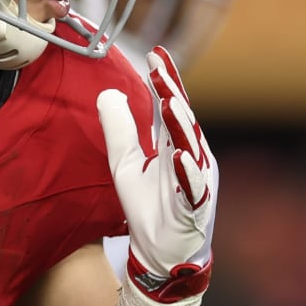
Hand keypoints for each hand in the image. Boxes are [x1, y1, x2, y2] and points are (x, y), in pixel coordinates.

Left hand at [96, 46, 215, 301]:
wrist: (160, 252)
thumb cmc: (148, 206)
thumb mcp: (125, 163)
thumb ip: (120, 130)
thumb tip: (109, 92)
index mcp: (176, 145)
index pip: (171, 107)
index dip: (165, 80)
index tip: (155, 53)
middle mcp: (191, 158)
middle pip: (183, 121)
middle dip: (173, 94)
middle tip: (160, 69)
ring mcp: (196, 183)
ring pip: (191, 149)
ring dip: (181, 126)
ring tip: (170, 101)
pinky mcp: (195, 208)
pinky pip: (193, 189)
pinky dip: (187, 173)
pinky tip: (180, 157)